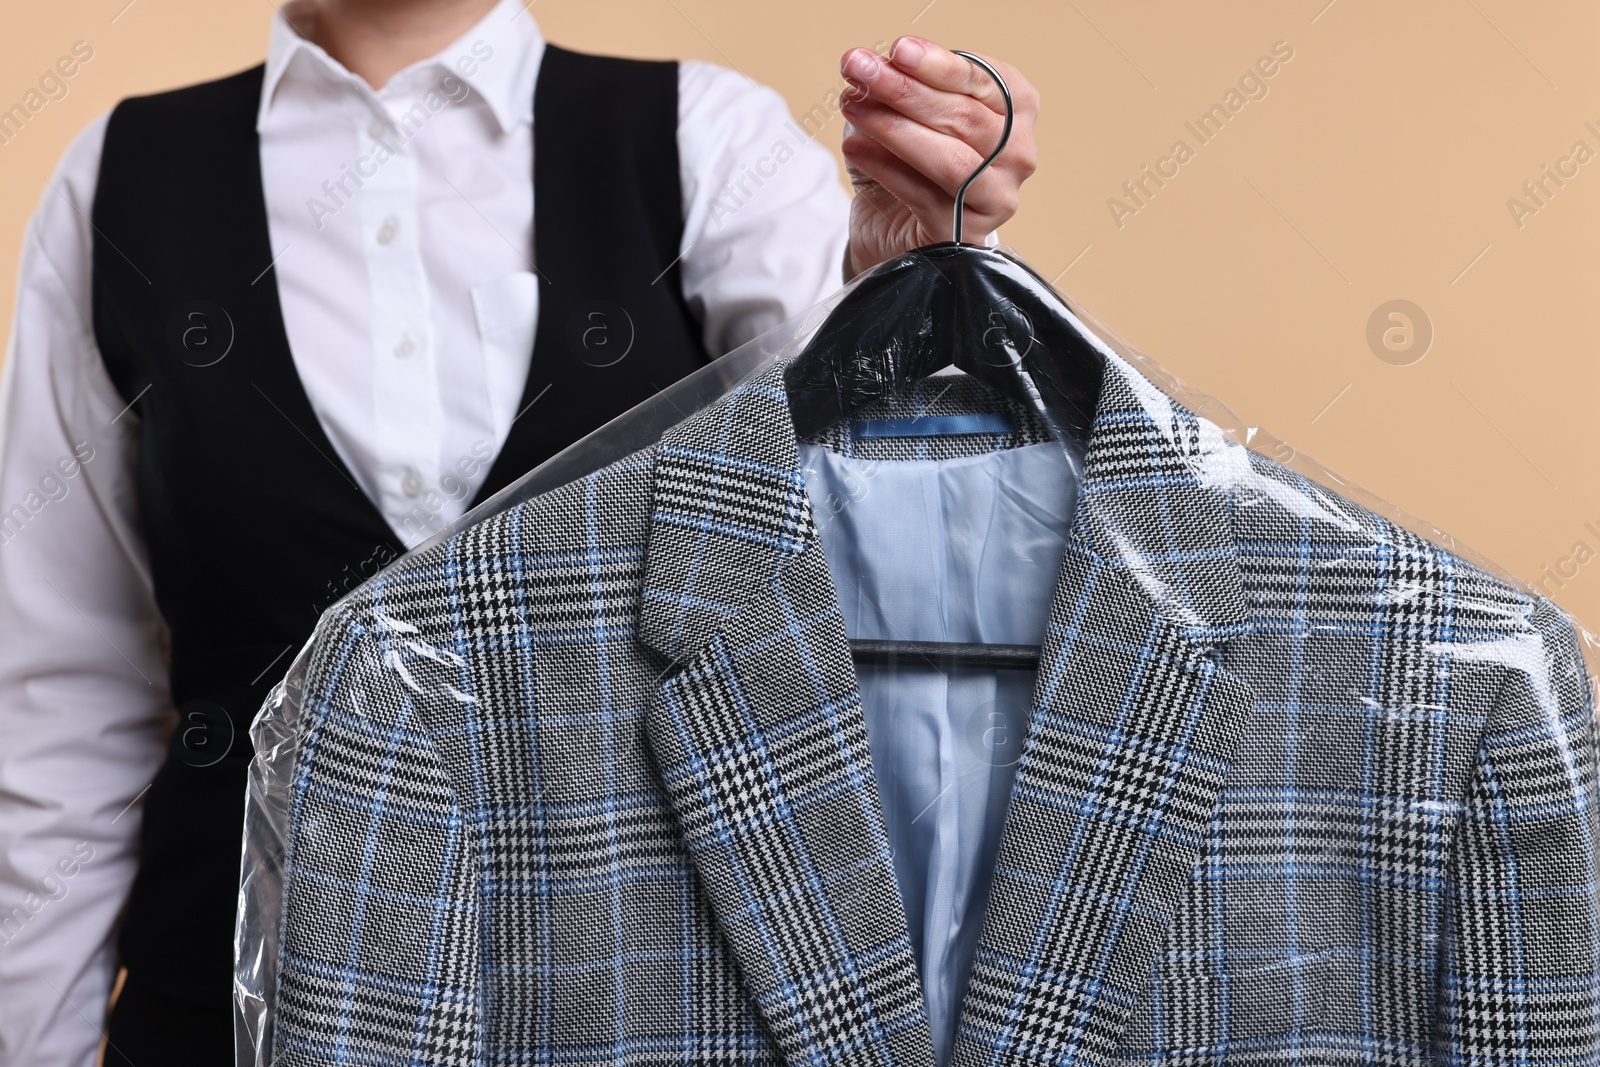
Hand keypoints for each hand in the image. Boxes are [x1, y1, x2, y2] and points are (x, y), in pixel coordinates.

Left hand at [838, 37, 1038, 279]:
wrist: (893, 226)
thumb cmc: (908, 161)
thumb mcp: (908, 111)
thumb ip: (903, 84)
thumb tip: (874, 65)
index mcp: (1016, 111)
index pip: (983, 80)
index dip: (938, 64)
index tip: (897, 50)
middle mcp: (1018, 155)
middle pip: (964, 116)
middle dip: (905, 89)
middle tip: (859, 70)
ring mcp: (997, 199)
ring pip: (950, 158)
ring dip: (894, 127)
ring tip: (852, 106)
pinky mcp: (966, 236)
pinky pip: (924, 196)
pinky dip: (885, 168)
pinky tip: (854, 148)